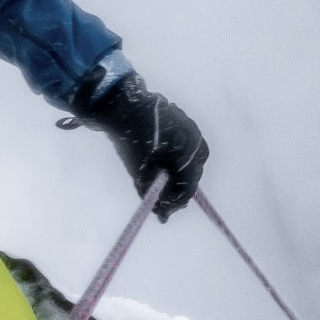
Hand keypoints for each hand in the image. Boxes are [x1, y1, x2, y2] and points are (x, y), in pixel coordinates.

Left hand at [74, 72, 208, 221]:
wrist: (123, 105)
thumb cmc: (131, 140)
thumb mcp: (140, 172)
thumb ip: (153, 193)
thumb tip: (162, 214)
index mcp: (187, 154)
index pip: (188, 187)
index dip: (175, 203)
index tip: (164, 214)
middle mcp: (196, 142)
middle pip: (192, 174)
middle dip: (177, 189)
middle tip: (162, 200)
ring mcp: (192, 129)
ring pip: (192, 160)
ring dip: (178, 173)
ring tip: (161, 181)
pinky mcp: (185, 122)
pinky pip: (188, 146)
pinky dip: (177, 158)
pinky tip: (163, 161)